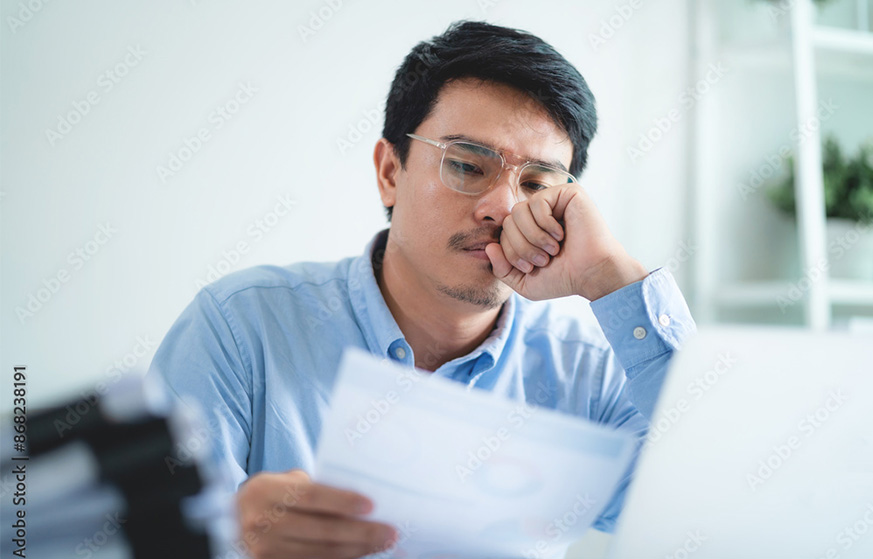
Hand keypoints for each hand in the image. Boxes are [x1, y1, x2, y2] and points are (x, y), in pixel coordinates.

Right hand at [236, 469, 397, 558]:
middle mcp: (262, 521)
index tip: (372, 505)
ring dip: (357, 550)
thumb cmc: (272, 494)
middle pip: (321, 530)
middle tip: (389, 532)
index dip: (342, 501)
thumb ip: (315, 488)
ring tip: (382, 544)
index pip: (311, 496)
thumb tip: (360, 500)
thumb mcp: (285, 481)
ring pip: (321, 553)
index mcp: (267, 491)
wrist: (233, 519)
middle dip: (361, 532)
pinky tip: (359, 554)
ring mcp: (265, 549)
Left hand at [484, 184, 647, 300]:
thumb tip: (489, 246)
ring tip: (552, 249)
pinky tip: (561, 234)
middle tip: (544, 260)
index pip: (503, 232)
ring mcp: (554, 201)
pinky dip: (545, 223)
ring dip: (533, 236)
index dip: (510, 252)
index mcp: (530, 230)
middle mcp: (540, 213)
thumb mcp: (525, 281)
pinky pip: (538, 201)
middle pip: (508, 220)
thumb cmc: (564, 278)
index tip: (531, 267)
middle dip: (521, 246)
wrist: (593, 274)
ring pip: (519, 210)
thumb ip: (502, 268)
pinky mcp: (567, 192)